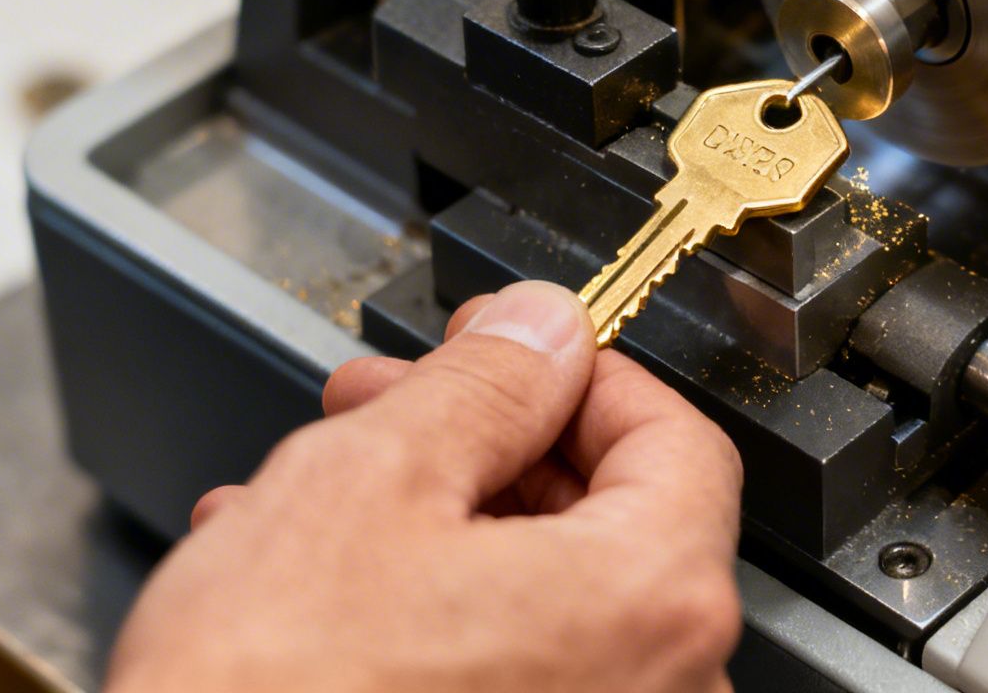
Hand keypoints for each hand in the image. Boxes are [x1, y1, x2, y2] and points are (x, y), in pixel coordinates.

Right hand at [105, 281, 744, 692]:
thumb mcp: (369, 485)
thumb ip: (484, 384)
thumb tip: (542, 331)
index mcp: (652, 601)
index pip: (675, 439)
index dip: (577, 373)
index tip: (508, 348)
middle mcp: (659, 692)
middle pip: (604, 518)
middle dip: (481, 444)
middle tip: (388, 403)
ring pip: (537, 597)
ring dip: (430, 528)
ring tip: (313, 500)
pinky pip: (508, 673)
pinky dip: (427, 619)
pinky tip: (320, 595)